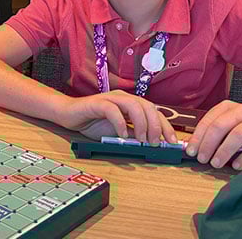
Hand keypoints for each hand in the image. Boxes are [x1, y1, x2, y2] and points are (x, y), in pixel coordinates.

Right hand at [55, 90, 176, 143]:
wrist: (69, 115)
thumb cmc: (92, 123)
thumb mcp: (118, 133)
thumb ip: (133, 135)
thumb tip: (152, 143)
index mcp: (130, 104)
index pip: (154, 112)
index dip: (165, 126)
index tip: (172, 141)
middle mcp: (123, 98)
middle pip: (147, 106)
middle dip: (156, 125)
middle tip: (156, 143)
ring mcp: (110, 98)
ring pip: (134, 105)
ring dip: (141, 124)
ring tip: (142, 140)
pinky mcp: (97, 103)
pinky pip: (112, 110)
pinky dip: (120, 123)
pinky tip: (122, 135)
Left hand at [186, 100, 241, 169]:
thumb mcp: (227, 134)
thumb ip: (211, 137)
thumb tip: (189, 147)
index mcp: (229, 108)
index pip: (209, 120)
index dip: (198, 137)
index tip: (191, 152)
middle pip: (221, 125)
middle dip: (208, 144)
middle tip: (202, 159)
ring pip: (238, 134)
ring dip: (223, 151)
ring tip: (215, 164)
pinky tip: (236, 166)